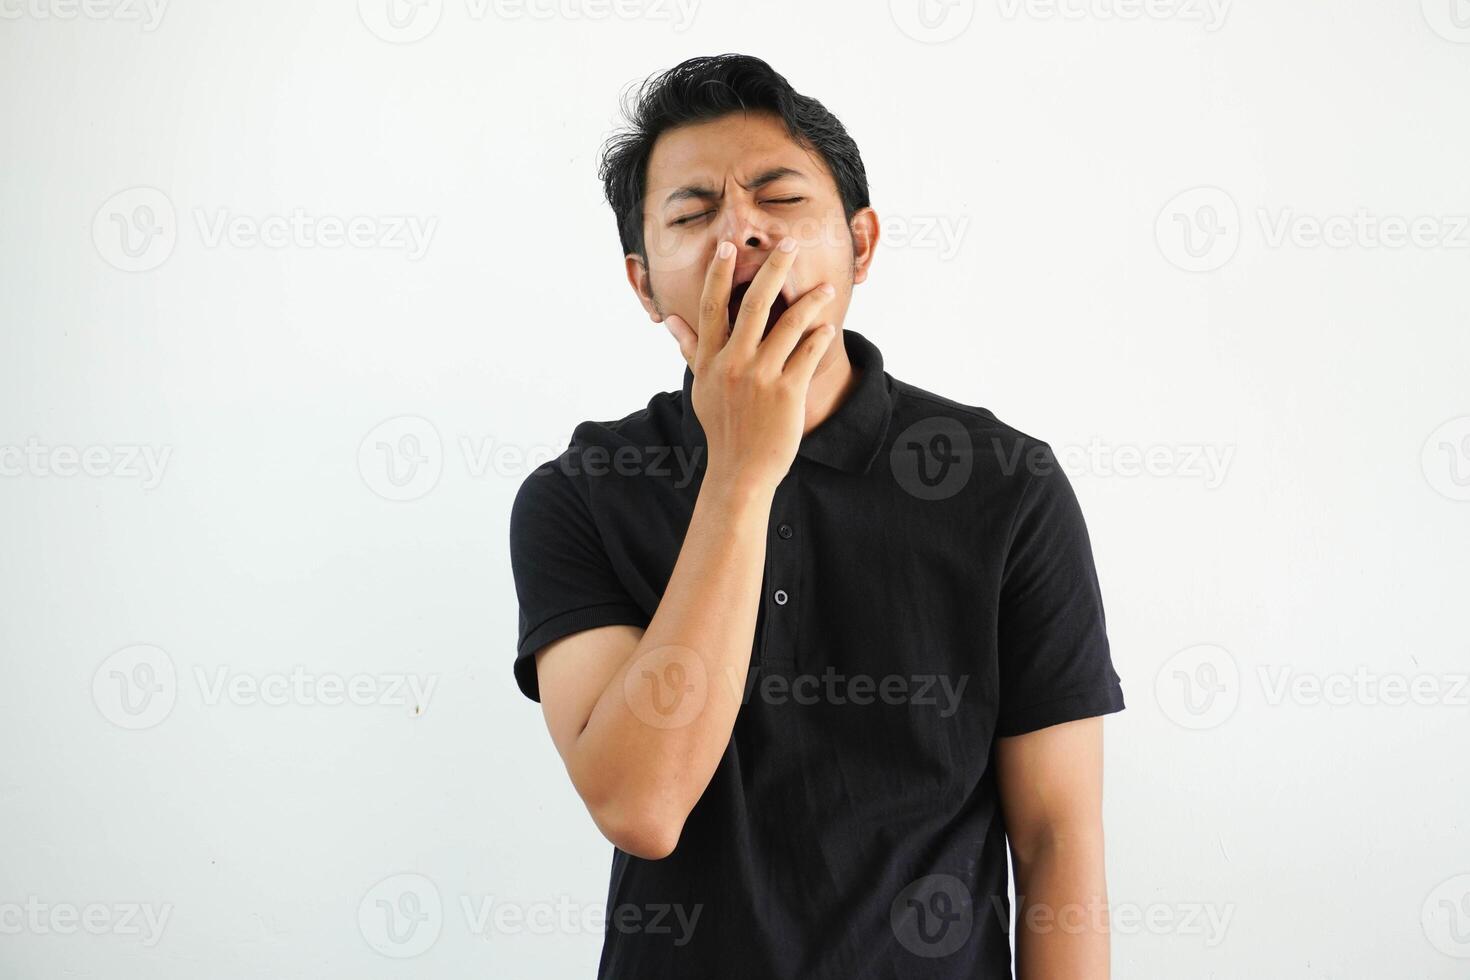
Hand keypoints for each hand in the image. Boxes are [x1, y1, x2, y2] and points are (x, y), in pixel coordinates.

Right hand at [661, 237, 838, 495]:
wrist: (741, 471)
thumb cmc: (722, 427)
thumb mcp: (701, 388)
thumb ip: (692, 350)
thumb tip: (671, 321)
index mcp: (711, 360)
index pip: (713, 306)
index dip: (720, 274)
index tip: (729, 246)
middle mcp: (733, 363)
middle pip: (754, 303)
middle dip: (773, 269)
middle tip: (789, 244)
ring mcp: (760, 377)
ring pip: (789, 324)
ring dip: (810, 301)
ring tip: (824, 287)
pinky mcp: (787, 392)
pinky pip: (807, 352)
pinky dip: (819, 336)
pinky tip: (826, 325)